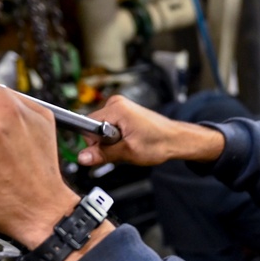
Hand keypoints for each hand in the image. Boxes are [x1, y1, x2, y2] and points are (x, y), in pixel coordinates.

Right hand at [76, 95, 225, 167]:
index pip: (88, 125)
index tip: (106, 150)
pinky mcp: (125, 113)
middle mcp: (117, 103)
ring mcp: (121, 107)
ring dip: (112, 142)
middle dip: (104, 143)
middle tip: (123, 148)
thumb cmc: (159, 142)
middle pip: (94, 127)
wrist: (177, 140)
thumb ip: (103, 154)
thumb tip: (82, 157)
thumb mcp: (128, 152)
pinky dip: (117, 138)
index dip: (94, 142)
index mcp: (116, 108)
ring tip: (129, 144)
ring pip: (102, 129)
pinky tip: (130, 141)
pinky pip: (110, 127)